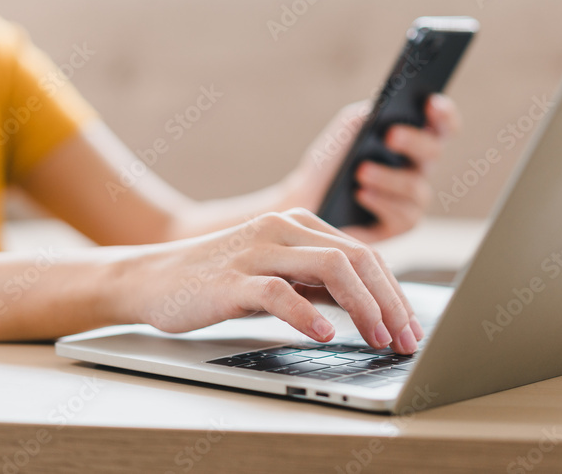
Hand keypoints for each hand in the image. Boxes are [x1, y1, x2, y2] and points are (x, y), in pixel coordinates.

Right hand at [120, 208, 425, 353]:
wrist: (151, 278)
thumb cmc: (216, 280)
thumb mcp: (275, 273)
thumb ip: (316, 281)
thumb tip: (369, 305)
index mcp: (297, 224)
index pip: (363, 254)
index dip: (393, 292)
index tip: (410, 326)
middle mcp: (282, 229)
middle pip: (356, 259)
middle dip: (389, 302)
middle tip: (405, 338)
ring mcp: (256, 251)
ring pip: (329, 268)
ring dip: (363, 307)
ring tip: (377, 338)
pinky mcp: (231, 279)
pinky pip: (279, 292)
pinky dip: (307, 314)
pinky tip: (324, 334)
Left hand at [285, 95, 460, 242]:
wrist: (307, 198)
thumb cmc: (331, 161)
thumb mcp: (345, 130)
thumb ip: (367, 114)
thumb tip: (384, 107)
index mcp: (413, 138)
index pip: (442, 124)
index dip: (443, 114)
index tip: (430, 104)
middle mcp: (419, 167)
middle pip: (433, 151)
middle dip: (414, 141)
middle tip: (390, 136)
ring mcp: (413, 197)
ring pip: (416, 187)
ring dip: (389, 178)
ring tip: (361, 172)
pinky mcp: (401, 224)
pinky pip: (404, 215)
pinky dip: (381, 202)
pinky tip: (361, 194)